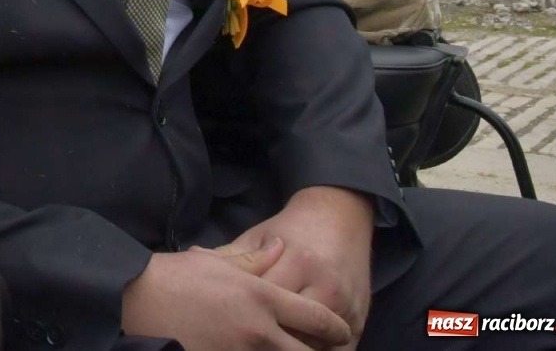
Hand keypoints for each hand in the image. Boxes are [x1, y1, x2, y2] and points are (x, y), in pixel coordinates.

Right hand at [121, 237, 353, 350]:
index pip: (317, 318)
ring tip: (291, 350)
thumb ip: (255, 259)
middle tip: (324, 350)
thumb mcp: (216, 261)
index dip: (335, 328)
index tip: (339, 332)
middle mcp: (259, 330)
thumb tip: (280, 247)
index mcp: (261, 297)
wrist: (133, 301)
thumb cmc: (173, 277)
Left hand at [225, 187, 374, 349]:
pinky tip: (295, 349)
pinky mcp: (360, 320)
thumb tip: (194, 266)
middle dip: (265, 340)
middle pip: (289, 330)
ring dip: (289, 349)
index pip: (263, 301)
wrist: (340, 218)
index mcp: (297, 262)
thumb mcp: (259, 236)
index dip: (240, 315)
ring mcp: (345, 307)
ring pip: (312, 346)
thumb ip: (233, 259)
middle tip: (243, 342)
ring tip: (265, 345)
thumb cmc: (292, 229)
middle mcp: (324, 287)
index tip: (222, 323)